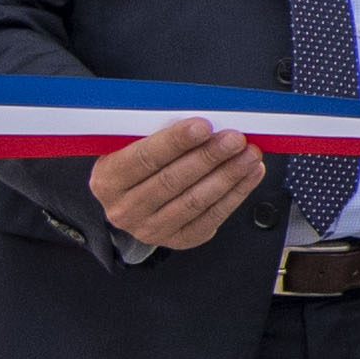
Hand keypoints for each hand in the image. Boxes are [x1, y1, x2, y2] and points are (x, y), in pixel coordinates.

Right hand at [90, 116, 273, 251]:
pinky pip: (212, 216)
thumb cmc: (141, 163)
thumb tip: (202, 119)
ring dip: (228, 175)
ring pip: (195, 201)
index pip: (143, 158)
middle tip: (235, 138)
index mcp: (108, 179)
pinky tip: (251, 173)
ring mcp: (151, 229)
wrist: (136, 201)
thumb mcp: (134, 144)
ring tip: (249, 154)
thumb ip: (158, 132)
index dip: (175, 142)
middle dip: (208, 157)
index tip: (203, 126)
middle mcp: (125, 209)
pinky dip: (236, 193)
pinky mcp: (180, 239)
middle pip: (172, 181)